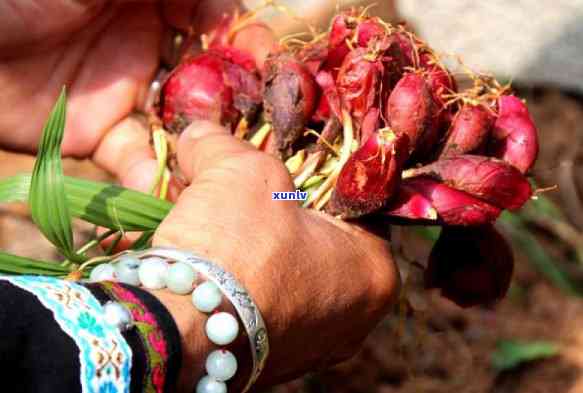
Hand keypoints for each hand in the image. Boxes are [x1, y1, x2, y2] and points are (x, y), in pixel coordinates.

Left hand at [0, 0, 270, 182]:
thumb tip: (227, 5)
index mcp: (152, 0)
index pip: (217, 20)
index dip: (248, 41)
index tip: (269, 64)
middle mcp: (147, 48)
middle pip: (210, 75)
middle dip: (240, 98)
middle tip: (267, 123)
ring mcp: (126, 93)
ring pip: (182, 121)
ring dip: (208, 143)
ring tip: (229, 164)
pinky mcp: (100, 134)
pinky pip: (136, 157)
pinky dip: (152, 174)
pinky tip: (164, 186)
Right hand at [152, 120, 399, 390]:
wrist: (180, 332)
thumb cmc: (237, 246)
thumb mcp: (240, 171)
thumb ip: (224, 144)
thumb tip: (198, 134)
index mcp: (375, 271)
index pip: (353, 205)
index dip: (313, 176)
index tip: (279, 166)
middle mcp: (356, 318)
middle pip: (315, 241)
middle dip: (275, 213)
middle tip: (239, 195)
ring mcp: (314, 346)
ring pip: (285, 276)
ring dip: (251, 248)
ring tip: (212, 228)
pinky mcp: (272, 364)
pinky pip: (260, 306)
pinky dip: (238, 284)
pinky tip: (207, 267)